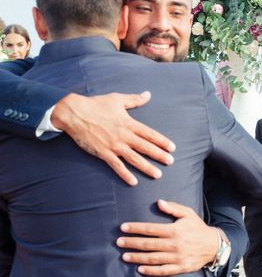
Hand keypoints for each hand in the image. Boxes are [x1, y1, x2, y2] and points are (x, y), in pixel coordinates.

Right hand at [52, 92, 175, 185]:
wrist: (74, 113)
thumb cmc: (96, 104)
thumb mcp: (117, 99)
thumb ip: (134, 99)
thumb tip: (148, 94)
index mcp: (129, 123)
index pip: (150, 134)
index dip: (162, 141)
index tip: (172, 148)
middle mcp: (124, 135)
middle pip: (145, 147)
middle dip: (159, 155)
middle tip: (171, 162)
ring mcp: (114, 145)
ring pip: (134, 158)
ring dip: (147, 167)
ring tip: (157, 174)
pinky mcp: (103, 152)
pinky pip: (116, 166)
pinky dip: (125, 174)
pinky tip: (133, 182)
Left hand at [117, 199, 219, 276]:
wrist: (214, 245)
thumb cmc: (198, 228)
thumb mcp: (189, 214)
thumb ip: (174, 208)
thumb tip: (159, 202)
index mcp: (175, 230)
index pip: (150, 229)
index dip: (136, 228)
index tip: (123, 228)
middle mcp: (175, 245)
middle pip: (148, 244)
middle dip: (132, 243)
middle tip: (118, 242)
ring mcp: (177, 258)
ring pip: (153, 258)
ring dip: (137, 257)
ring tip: (124, 256)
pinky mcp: (181, 268)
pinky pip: (163, 270)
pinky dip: (151, 271)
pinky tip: (140, 269)